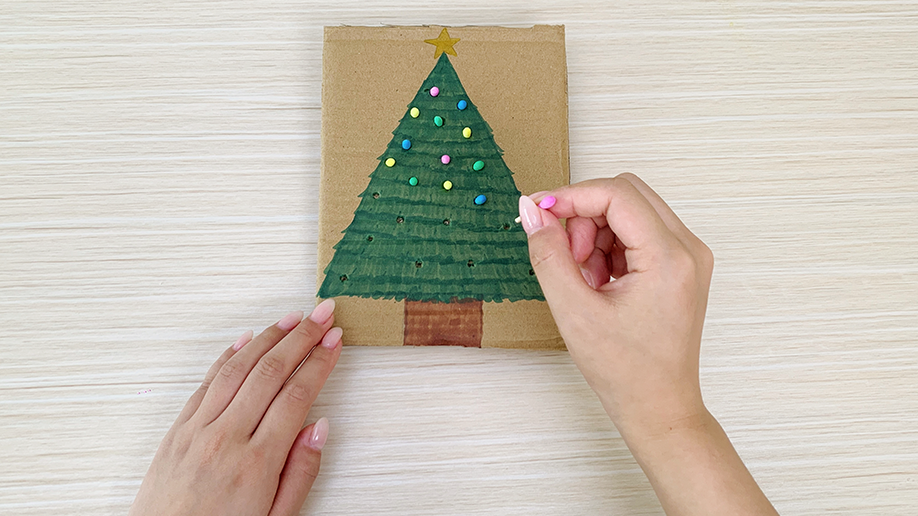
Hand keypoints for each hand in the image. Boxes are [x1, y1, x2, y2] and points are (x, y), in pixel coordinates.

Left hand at [130, 300, 341, 515]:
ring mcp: (197, 430)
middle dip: (301, 336)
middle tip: (322, 314)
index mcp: (257, 462)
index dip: (319, 361)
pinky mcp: (177, 430)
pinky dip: (229, 355)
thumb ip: (301, 473)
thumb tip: (319, 427)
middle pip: (270, 371)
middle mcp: (226, 438)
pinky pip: (206, 382)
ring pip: (237, 367)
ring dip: (268, 336)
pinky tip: (246, 339)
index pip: (297, 394)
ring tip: (292, 318)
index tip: (334, 340)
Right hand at [519, 174, 776, 515]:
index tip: (538, 211)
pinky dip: (609, 246)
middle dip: (584, 215)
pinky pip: (638, 232)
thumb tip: (532, 211)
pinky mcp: (680, 265)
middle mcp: (688, 249)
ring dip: (595, 233)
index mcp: (669, 257)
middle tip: (564, 255)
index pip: (616, 194)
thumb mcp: (574, 311)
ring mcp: (688, 256)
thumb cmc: (625, 371)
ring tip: (583, 278)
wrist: (658, 407)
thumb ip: (548, 254)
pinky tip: (598, 282)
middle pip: (626, 194)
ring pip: (630, 211)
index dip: (571, 196)